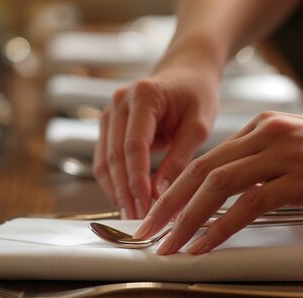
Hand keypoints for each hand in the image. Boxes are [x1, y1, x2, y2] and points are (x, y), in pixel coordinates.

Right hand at [93, 67, 219, 218]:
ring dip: (117, 191)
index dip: (138, 181)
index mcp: (144, 95)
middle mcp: (119, 102)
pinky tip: (128, 200)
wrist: (186, 73)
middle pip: (115, 156)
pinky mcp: (108, 126)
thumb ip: (180, 159)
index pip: (134, 146)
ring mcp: (109, 113)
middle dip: (126, 192)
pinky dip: (115, 182)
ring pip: (104, 161)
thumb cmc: (196, 95)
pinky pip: (105, 159)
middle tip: (139, 220)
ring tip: (133, 216)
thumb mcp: (198, 125)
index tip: (147, 208)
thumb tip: (160, 196)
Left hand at [133, 111, 302, 253]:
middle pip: (201, 170)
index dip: (176, 187)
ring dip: (186, 218)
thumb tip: (241, 190)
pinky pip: (249, 204)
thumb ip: (270, 161)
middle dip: (168, 203)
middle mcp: (267, 134)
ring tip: (167, 243)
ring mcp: (284, 154)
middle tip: (146, 230)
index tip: (160, 211)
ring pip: (217, 186)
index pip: (207, 158)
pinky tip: (204, 244)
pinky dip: (220, 226)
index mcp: (264, 127)